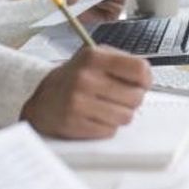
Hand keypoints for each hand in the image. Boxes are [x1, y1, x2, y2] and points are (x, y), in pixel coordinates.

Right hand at [20, 46, 151, 138]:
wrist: (42, 98)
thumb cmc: (75, 77)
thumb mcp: (94, 57)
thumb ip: (122, 62)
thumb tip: (146, 77)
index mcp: (94, 57)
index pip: (139, 69)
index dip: (146, 79)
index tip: (142, 83)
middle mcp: (85, 78)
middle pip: (136, 96)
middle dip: (133, 99)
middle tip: (121, 97)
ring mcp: (79, 102)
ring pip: (125, 117)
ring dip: (120, 114)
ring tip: (107, 107)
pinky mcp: (75, 123)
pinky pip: (110, 131)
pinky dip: (107, 127)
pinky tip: (95, 117)